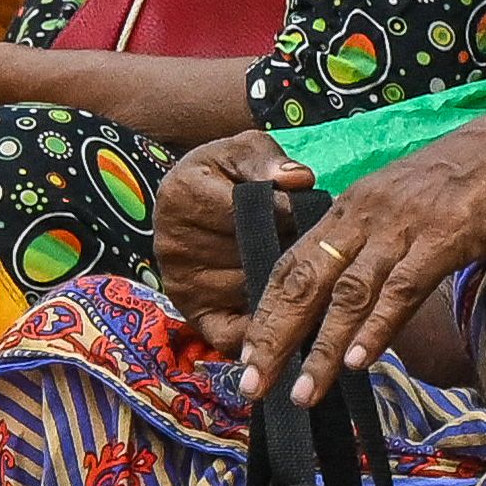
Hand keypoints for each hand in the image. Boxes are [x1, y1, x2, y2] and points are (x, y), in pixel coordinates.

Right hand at [154, 130, 296, 342]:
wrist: (202, 197)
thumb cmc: (228, 172)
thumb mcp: (244, 150)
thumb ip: (268, 160)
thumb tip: (298, 180)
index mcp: (180, 194)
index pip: (241, 211)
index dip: (282, 212)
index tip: (306, 211)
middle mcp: (173, 244)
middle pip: (247, 255)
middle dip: (284, 249)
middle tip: (312, 245)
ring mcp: (181, 284)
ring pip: (247, 291)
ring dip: (279, 284)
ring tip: (301, 269)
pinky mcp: (194, 315)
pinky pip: (229, 335)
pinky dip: (260, 329)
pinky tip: (286, 313)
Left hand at [242, 113, 485, 407]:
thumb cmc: (478, 175)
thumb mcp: (413, 203)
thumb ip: (383, 243)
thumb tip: (362, 292)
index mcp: (355, 205)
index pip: (294, 262)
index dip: (267, 311)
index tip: (248, 355)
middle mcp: (368, 213)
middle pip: (305, 280)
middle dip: (274, 336)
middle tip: (251, 384)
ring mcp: (405, 224)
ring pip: (348, 293)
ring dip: (321, 348)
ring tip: (302, 392)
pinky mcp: (445, 237)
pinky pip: (402, 288)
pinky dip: (377, 327)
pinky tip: (359, 362)